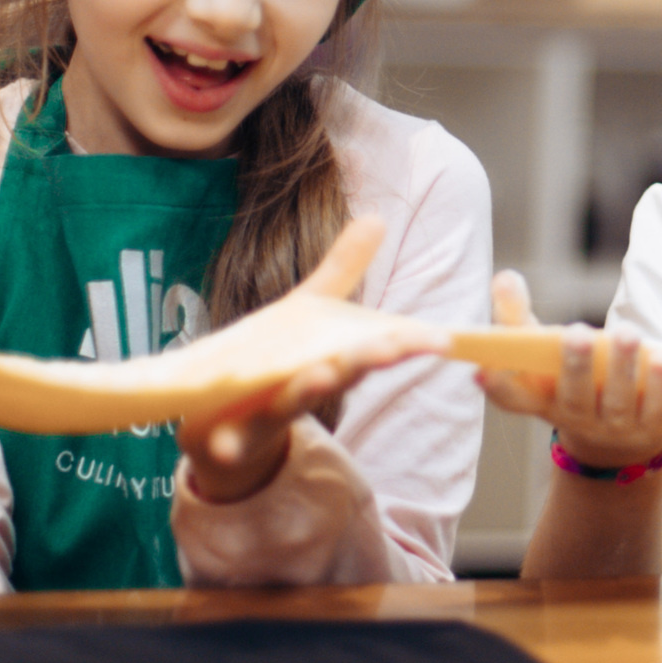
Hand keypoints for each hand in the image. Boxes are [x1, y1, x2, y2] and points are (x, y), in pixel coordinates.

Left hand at [179, 217, 447, 504]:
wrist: (228, 422)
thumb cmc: (281, 361)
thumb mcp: (309, 309)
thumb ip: (342, 269)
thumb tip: (378, 216)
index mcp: (335, 356)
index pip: (376, 348)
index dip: (406, 343)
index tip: (438, 338)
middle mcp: (312, 385)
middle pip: (343, 373)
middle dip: (364, 361)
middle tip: (388, 349)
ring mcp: (273, 411)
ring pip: (294, 403)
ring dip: (310, 391)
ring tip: (323, 376)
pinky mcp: (234, 435)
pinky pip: (233, 443)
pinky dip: (231, 445)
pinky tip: (222, 445)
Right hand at [473, 270, 661, 473]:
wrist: (619, 440)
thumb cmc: (572, 380)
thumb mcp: (545, 354)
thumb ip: (520, 319)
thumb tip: (505, 277)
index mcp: (542, 400)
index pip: (512, 399)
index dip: (497, 385)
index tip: (482, 368)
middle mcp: (575, 418)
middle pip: (573, 396)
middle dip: (574, 365)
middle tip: (577, 333)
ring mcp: (614, 427)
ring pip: (618, 401)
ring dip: (622, 367)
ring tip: (627, 335)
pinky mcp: (651, 427)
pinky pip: (657, 406)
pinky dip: (661, 383)